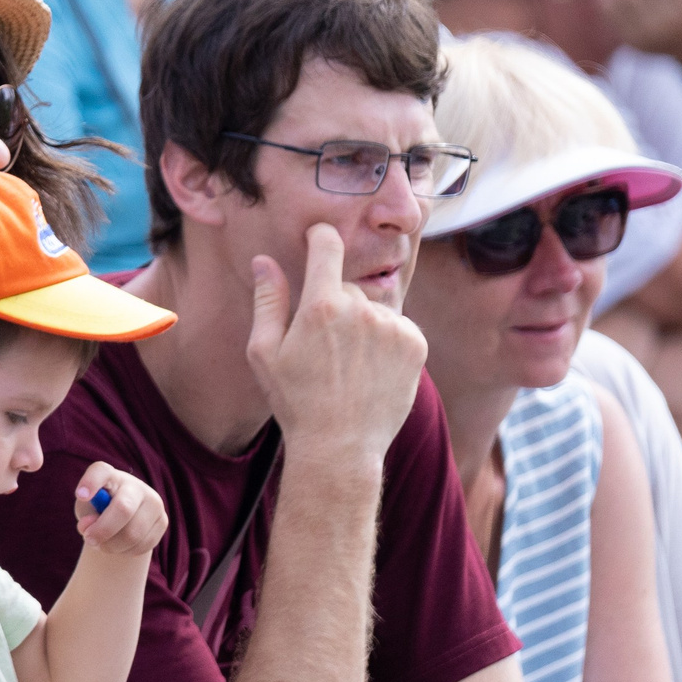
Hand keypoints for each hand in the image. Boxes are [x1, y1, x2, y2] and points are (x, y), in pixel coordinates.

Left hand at [74, 464, 165, 556]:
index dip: (91, 482)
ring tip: (101, 544)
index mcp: (111, 476)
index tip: (80, 496)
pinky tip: (119, 545)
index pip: (101, 472)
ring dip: (111, 546)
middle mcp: (136, 486)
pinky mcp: (162, 521)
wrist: (123, 520)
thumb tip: (89, 527)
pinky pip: (142, 544)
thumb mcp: (86, 510)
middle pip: (123, 509)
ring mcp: (153, 502)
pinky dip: (126, 551)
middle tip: (88, 539)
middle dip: (103, 530)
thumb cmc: (99, 510)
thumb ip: (85, 516)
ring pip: (133, 534)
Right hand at [247, 224, 426, 462]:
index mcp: (321, 306)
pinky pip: (397, 325)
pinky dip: (385, 340)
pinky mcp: (416, 343)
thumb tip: (264, 260)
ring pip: (372, 307)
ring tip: (349, 363)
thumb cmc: (295, 400)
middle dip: (334, 304)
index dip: (321, 236)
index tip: (319, 237)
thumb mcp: (264, 351)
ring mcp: (394, 326)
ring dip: (361, 323)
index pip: (327, 246)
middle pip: (346, 286)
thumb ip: (268, 299)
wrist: (340, 445)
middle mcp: (362, 310)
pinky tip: (370, 368)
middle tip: (323, 345)